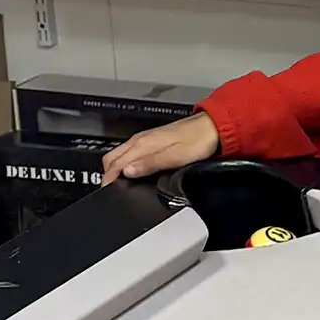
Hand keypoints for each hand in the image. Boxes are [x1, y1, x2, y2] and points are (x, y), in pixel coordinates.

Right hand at [99, 113, 220, 184]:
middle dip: (107, 175)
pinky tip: (132, 171)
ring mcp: (145, 139)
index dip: (107, 180)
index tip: (105, 193)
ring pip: (120, 154)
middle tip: (109, 191)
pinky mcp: (153, 139)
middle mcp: (140, 140)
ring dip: (115, 168)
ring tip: (118, 184)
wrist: (213, 126)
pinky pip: (130, 152)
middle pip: (112, 158)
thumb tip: (127, 172)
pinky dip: (125, 163)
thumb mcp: (175, 157)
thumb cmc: (198, 141)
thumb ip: (150, 164)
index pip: (115, 164)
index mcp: (143, 145)